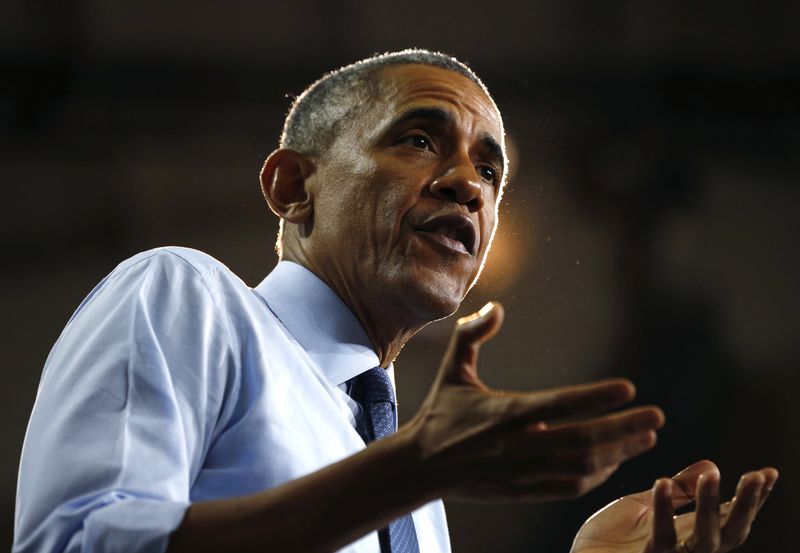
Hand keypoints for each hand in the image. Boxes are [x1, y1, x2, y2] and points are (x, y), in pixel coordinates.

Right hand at [403, 302, 664, 502]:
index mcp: (504, 412)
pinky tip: (614, 460)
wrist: (421, 467)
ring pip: (583, 467)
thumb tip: (496, 307)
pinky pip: (571, 486)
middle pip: (583, 439)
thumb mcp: (452, 370)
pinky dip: (598, 475)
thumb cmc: (441, 414)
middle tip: (656, 417)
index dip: (596, 397)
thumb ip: (472, 335)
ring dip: (618, 452)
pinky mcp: (525, 490)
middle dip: (624, 428)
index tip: (629, 388)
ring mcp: (524, 471)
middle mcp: (519, 445)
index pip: (559, 404)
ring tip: (645, 437)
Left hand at [570, 460, 778, 552]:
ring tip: (712, 474)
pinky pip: (661, 538)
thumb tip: (711, 464)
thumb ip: (678, 491)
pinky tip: (663, 481)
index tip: (768, 473)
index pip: (730, 518)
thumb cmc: (610, 541)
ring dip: (709, 506)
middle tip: (756, 476)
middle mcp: (687, 551)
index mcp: (690, 536)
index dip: (752, 499)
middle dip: (747, 507)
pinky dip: (664, 509)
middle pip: (730, 534)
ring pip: (704, 540)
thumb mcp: (645, 506)